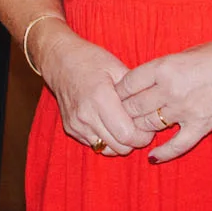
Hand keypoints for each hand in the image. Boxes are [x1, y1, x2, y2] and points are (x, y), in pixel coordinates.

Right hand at [37, 22, 151, 156]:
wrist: (59, 60)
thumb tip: (153, 109)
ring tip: (125, 126)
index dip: (143, 135)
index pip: (127, 135)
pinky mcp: (71, 129)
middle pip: (119, 147)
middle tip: (140, 128)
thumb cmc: (90, 60)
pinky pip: (95, 144)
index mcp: (100, 98)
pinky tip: (110, 124)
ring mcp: (76, 124)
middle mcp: (86, 115)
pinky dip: (106, 140)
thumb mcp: (116, 67)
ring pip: (107, 150)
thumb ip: (135, 90)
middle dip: (134, 141)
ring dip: (120, 143)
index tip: (148, 127)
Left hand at [114, 31, 211, 162]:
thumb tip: (145, 81)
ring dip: (140, 128)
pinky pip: (177, 145)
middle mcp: (171, 89)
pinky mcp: (202, 126)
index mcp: (166, 66)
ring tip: (132, 130)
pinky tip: (152, 157)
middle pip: (134, 106)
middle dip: (123, 111)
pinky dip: (163, 153)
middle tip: (118, 115)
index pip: (128, 83)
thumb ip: (165, 68)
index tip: (115, 94)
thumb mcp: (189, 52)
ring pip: (149, 125)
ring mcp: (186, 110)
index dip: (118, 90)